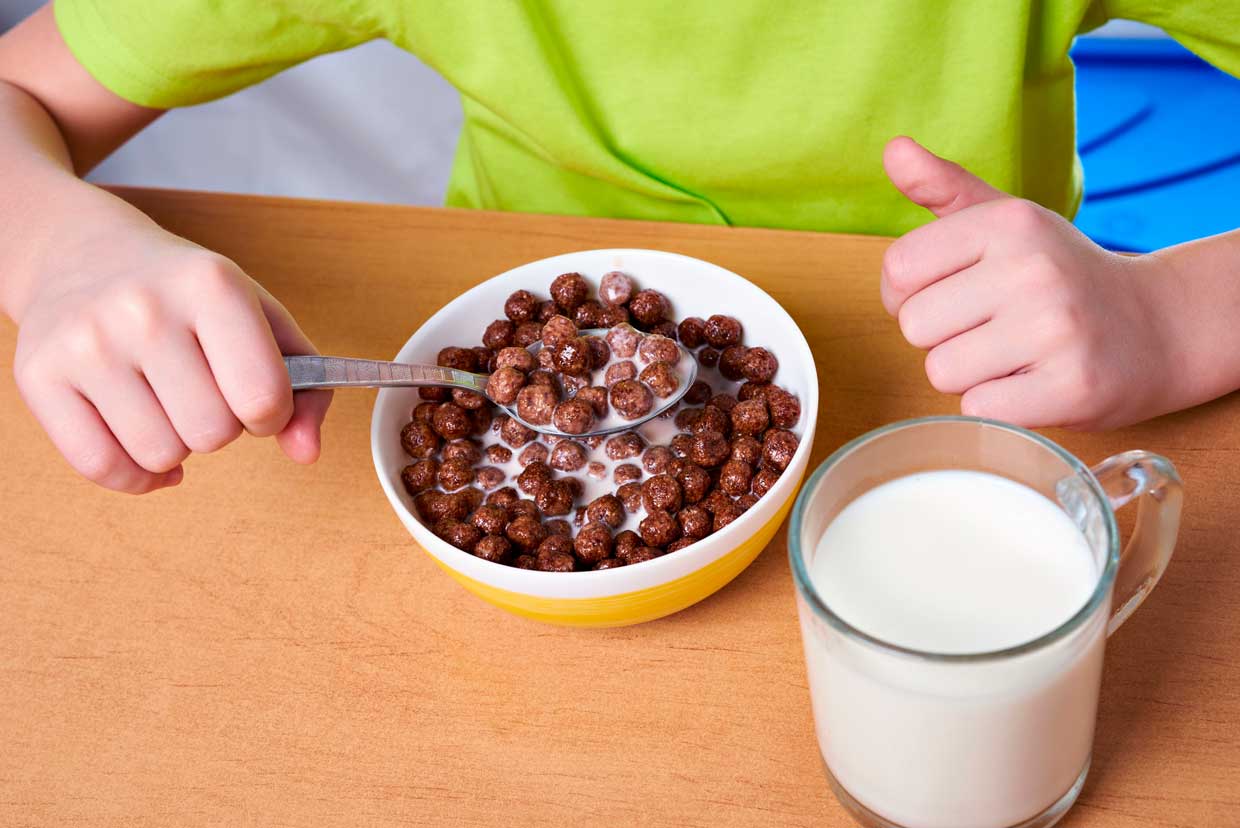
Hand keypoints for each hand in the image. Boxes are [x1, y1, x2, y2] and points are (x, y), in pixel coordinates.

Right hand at [12, 219, 331, 492]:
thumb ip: (308, 387)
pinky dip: (134, 475)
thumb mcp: (262, 318)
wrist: (84, 252)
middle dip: (222, 428)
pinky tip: (142, 445)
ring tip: (169, 406)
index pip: (263, 397)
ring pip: (159, 454)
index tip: (256, 399)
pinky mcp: (39, 375)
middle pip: (212, 433)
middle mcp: (143, 308)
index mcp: (211, 284)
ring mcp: (85, 342)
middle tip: (206, 395)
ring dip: (177, 447)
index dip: (271, 414)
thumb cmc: (189, 296)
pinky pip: (100, 467)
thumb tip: (308, 453)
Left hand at [880, 136, 1180, 429]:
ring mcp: (1055, 328)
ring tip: (1014, 356)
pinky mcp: (1071, 386)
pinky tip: (1033, 384)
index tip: (950, 296)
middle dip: (941, 337)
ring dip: (968, 374)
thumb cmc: (1061, 276)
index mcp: (1008, 223)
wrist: (1158, 328)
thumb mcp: (1008, 222)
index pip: (898, 270)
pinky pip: (978, 409)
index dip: (908, 295)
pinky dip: (997, 406)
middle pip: (914, 326)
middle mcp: (1032, 268)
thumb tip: (893, 149)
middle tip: (992, 329)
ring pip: (941, 372)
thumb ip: (944, 188)